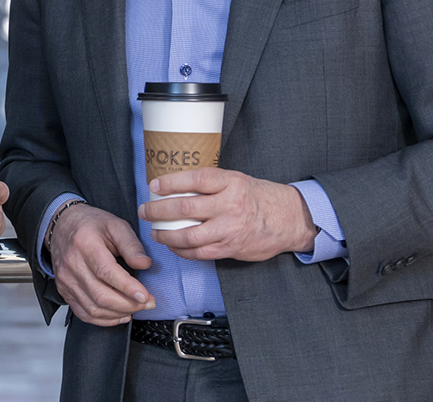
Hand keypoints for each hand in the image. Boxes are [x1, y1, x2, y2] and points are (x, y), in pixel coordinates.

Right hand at [48, 202, 155, 325]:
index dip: (127, 287)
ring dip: (119, 314)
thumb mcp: (115, 225)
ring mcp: (66, 280)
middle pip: (101, 295)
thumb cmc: (89, 225)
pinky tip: (119, 315)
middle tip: (147, 303)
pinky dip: (104, 320)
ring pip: (94, 308)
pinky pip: (84, 313)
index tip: (145, 296)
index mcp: (85, 243)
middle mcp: (72, 264)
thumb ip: (131, 244)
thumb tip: (144, 264)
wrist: (61, 226)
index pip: (107, 272)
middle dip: (128, 304)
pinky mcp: (64, 291)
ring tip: (136, 308)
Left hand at [138, 168, 315, 261]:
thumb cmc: (256, 196)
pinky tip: (173, 245)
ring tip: (155, 232)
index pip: (194, 180)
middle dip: (159, 210)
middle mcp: (229, 205)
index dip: (170, 182)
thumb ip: (211, 183)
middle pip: (186, 209)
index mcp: (230, 183)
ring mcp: (230, 229)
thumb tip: (175, 183)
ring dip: (167, 235)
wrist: (287, 219)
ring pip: (189, 235)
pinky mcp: (231, 248)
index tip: (153, 185)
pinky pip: (200, 252)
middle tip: (145, 210)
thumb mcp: (237, 179)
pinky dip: (182, 250)